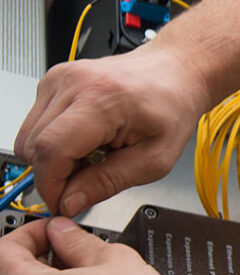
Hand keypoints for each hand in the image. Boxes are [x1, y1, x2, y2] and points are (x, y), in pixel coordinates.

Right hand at [15, 45, 210, 216]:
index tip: (65, 202)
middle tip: (90, 176)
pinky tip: (86, 139)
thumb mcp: (155, 158)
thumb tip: (70, 202)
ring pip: (29, 137)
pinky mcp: (55, 81)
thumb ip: (108, 182)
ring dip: (54, 157)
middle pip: (34, 146)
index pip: (50, 150)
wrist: (176, 72)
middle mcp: (74, 82)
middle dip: (55, 174)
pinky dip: (55, 141)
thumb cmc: (173, 106)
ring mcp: (61, 78)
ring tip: (93, 154)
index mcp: (102, 98)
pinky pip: (36, 124)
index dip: (52, 185)